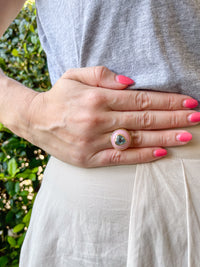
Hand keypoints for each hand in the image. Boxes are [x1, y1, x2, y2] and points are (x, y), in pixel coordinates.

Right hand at [26, 66, 198, 166]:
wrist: (35, 120)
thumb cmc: (59, 97)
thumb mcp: (75, 75)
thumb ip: (102, 74)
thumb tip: (131, 82)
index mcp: (96, 98)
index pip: (140, 99)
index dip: (167, 101)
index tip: (187, 102)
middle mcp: (97, 120)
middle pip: (144, 120)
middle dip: (173, 118)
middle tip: (196, 118)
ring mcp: (93, 141)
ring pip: (136, 139)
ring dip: (165, 137)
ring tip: (187, 135)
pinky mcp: (89, 158)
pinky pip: (120, 158)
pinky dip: (142, 156)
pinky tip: (162, 152)